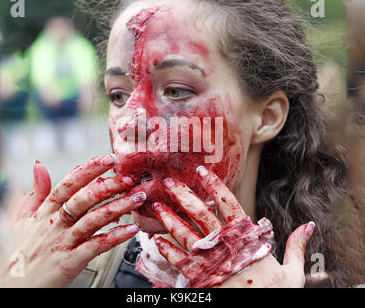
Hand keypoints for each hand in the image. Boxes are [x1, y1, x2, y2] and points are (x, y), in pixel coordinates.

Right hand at [1, 155, 144, 287]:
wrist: (14, 289)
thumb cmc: (19, 252)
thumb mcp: (20, 218)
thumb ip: (34, 192)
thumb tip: (39, 165)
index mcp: (44, 211)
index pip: (68, 183)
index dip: (89, 169)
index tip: (108, 159)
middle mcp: (54, 224)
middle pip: (83, 199)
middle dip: (108, 186)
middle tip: (128, 178)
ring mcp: (63, 242)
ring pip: (93, 220)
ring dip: (118, 207)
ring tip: (138, 198)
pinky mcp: (70, 261)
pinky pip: (96, 246)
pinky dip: (115, 237)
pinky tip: (131, 229)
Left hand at [151, 166, 315, 287]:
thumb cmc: (277, 295)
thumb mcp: (293, 272)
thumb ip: (297, 246)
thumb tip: (309, 226)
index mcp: (248, 239)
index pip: (229, 204)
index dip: (214, 186)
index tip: (201, 171)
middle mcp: (227, 246)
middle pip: (201, 214)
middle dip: (184, 195)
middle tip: (169, 181)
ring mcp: (212, 262)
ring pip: (186, 234)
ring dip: (169, 219)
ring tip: (157, 205)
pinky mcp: (201, 280)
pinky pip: (180, 262)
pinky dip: (167, 250)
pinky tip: (156, 240)